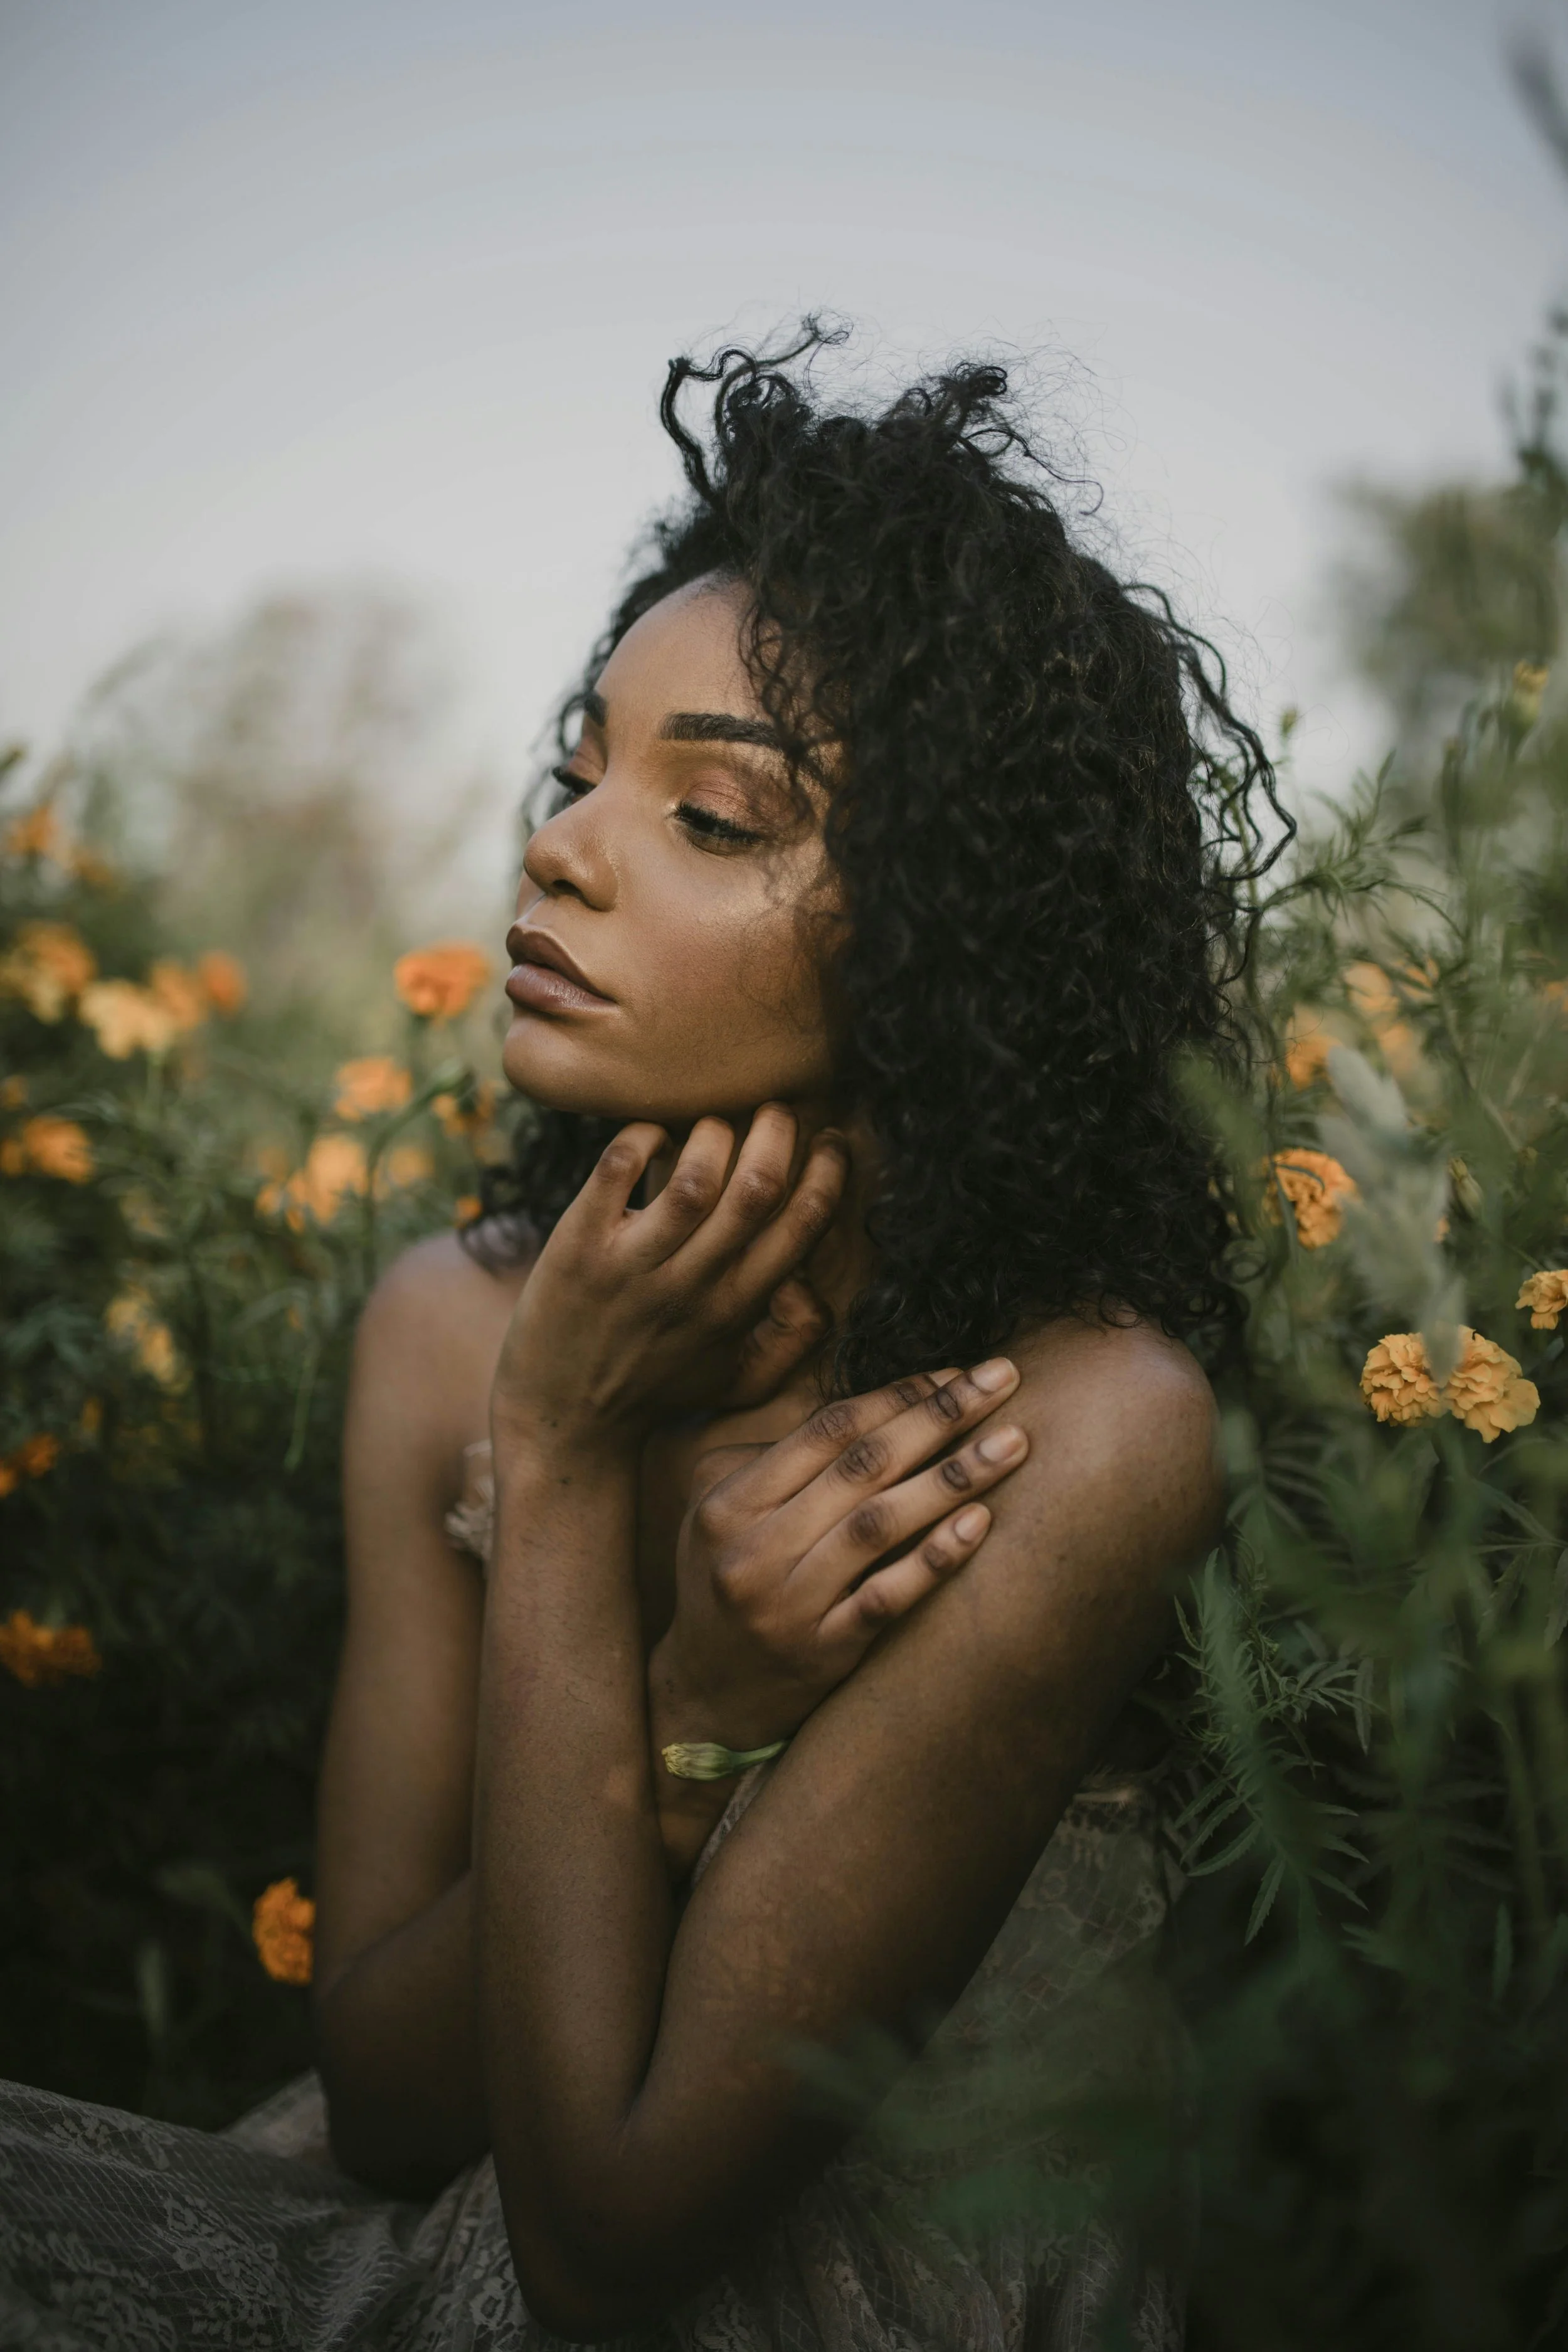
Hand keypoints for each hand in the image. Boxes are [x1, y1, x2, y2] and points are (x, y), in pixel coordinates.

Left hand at [491, 1106, 848, 1454]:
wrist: (562, 1421)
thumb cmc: (657, 1389)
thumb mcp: (740, 1382)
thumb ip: (796, 1341)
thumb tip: (814, 1282)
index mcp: (736, 1307)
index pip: (802, 1224)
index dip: (827, 1171)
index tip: (825, 1140)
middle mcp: (690, 1285)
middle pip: (756, 1188)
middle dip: (778, 1132)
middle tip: (772, 1109)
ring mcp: (632, 1266)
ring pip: (691, 1177)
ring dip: (710, 1131)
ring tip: (710, 1124)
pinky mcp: (578, 1247)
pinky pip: (615, 1169)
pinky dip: (639, 1135)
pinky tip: (650, 1136)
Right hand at [647, 1358, 1029, 1762]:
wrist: (707, 1692)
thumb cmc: (730, 1578)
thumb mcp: (725, 1510)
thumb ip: (785, 1459)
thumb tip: (880, 1407)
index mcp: (730, 1501)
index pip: (827, 1429)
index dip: (897, 1395)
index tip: (957, 1372)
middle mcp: (755, 1549)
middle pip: (862, 1466)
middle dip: (940, 1416)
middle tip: (1003, 1379)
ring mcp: (789, 1605)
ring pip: (879, 1525)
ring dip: (952, 1477)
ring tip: (1013, 1442)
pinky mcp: (823, 1652)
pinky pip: (887, 1596)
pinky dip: (935, 1557)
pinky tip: (981, 1523)